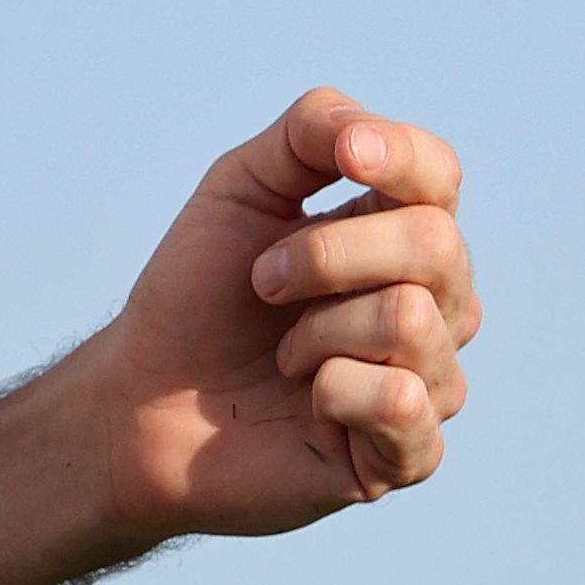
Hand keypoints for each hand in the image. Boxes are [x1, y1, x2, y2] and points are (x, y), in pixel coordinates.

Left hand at [58, 86, 477, 542]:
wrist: (143, 399)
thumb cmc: (198, 293)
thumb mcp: (240, 186)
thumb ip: (309, 133)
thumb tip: (367, 136)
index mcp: (400, 231)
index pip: (441, 175)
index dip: (397, 156)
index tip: (342, 158)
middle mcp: (435, 302)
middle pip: (435, 244)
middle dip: (326, 254)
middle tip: (263, 283)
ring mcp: (429, 378)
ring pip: (410, 320)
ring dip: (315, 330)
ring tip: (283, 354)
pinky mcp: (408, 452)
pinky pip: (401, 400)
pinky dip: (331, 390)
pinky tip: (308, 403)